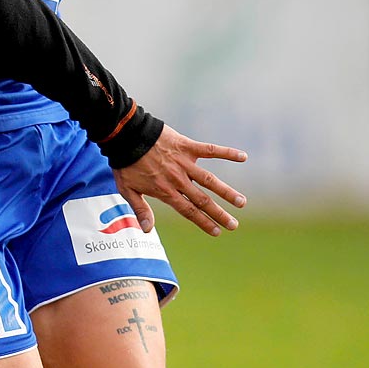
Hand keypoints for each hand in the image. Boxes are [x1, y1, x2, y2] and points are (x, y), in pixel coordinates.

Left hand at [114, 126, 247, 237]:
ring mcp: (184, 163)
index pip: (188, 211)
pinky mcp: (187, 146)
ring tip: (241, 202)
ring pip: (210, 180)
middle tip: (234, 225)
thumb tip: (146, 231)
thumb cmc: (125, 163)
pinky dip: (227, 152)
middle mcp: (178, 179)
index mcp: (165, 191)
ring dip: (227, 191)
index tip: (216, 232)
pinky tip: (243, 156)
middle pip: (202, 200)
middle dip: (219, 214)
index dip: (203, 222)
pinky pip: (210, 150)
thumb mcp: (127, 190)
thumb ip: (140, 210)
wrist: (126, 135)